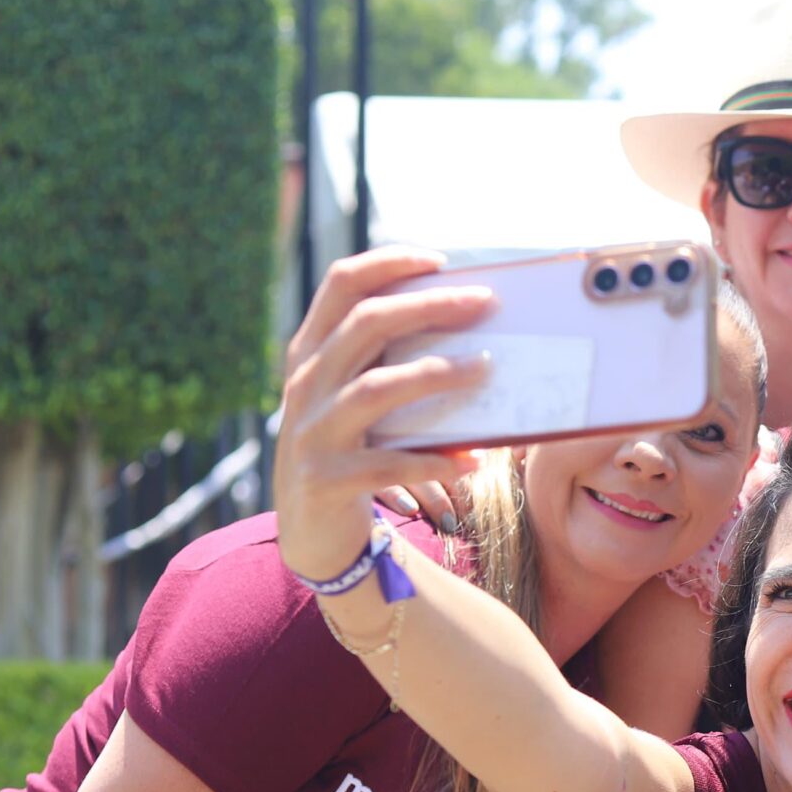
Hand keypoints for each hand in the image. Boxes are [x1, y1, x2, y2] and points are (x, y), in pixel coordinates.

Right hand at [273, 248, 487, 584]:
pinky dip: (435, 461)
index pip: (341, 286)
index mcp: (312, 354)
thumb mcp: (356, 400)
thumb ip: (390, 363)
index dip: (387, 263)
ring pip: (376, 389)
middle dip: (427, 306)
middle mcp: (305, 385)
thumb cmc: (353, 449)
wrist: (311, 532)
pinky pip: (388, 464)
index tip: (439, 259)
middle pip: (365, 325)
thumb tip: (469, 327)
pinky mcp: (327, 479)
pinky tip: (475, 460)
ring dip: (436, 374)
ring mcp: (311, 432)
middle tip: (483, 302)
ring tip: (486, 368)